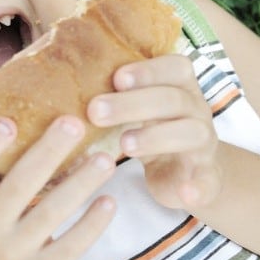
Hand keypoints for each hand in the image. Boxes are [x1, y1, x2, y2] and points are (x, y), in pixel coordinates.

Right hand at [0, 116, 115, 259]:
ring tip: (106, 158)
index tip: (7, 119)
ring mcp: (12, 251)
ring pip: (50, 213)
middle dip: (47, 151)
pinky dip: (91, 224)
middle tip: (74, 122)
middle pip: (18, 185)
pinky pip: (69, 246)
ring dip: (80, 183)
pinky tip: (110, 202)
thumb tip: (36, 117)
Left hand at [88, 54, 219, 209]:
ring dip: (157, 137)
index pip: (174, 67)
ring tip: (125, 144)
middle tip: (95, 111)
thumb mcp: (132, 108)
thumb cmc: (147, 128)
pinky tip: (185, 192)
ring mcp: (202, 143)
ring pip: (191, 133)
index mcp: (177, 87)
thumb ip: (108, 93)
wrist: (185, 171)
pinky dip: (198, 186)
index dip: (148, 71)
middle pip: (172, 99)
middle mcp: (194, 110)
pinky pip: (208, 180)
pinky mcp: (205, 176)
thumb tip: (51, 78)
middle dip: (133, 104)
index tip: (116, 77)